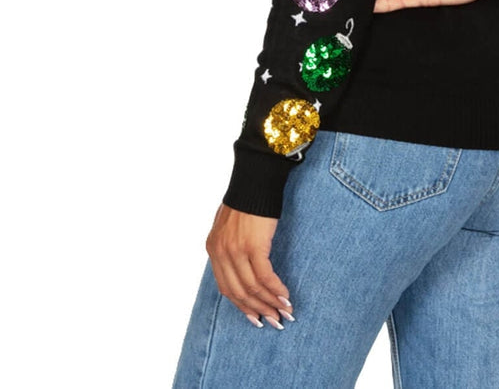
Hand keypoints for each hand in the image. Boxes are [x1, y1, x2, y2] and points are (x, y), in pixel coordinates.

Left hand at [205, 204, 293, 328]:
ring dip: (270, 303)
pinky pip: (264, 277)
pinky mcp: (253, 247)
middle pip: (238, 292)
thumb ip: (229, 246)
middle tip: (273, 321)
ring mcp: (236, 251)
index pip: (225, 288)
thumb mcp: (229, 225)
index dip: (241, 306)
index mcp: (213, 249)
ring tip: (284, 312)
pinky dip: (276, 289)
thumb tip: (240, 266)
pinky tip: (285, 296)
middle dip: (257, 310)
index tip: (255, 317)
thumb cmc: (247, 198)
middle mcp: (221, 253)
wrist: (255, 179)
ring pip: (252, 288)